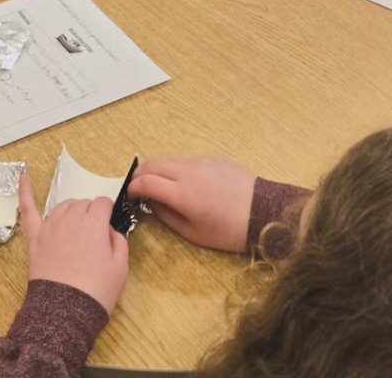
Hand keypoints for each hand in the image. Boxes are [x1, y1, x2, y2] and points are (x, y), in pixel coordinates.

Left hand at [18, 174, 128, 315]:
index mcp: (94, 222)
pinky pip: (28, 209)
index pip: (103, 204)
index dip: (107, 214)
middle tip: (94, 239)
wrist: (65, 312)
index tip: (108, 227)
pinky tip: (24, 176)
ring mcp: (51, 226)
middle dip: (91, 215)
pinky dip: (25, 191)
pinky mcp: (35, 237)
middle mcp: (71, 217)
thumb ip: (119, 240)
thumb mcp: (121, 267)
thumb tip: (110, 229)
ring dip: (72, 212)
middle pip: (83, 204)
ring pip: (64, 206)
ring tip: (76, 229)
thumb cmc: (96, 290)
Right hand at [128, 156, 256, 251]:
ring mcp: (200, 161)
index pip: (146, 182)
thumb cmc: (227, 231)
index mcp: (182, 193)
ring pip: (167, 159)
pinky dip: (174, 168)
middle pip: (152, 163)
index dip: (132, 188)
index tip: (130, 196)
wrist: (262, 212)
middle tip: (138, 188)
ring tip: (157, 184)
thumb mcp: (193, 233)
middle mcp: (187, 171)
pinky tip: (181, 182)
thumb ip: (167, 216)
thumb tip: (151, 202)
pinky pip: (184, 159)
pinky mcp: (211, 157)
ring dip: (156, 169)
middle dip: (139, 174)